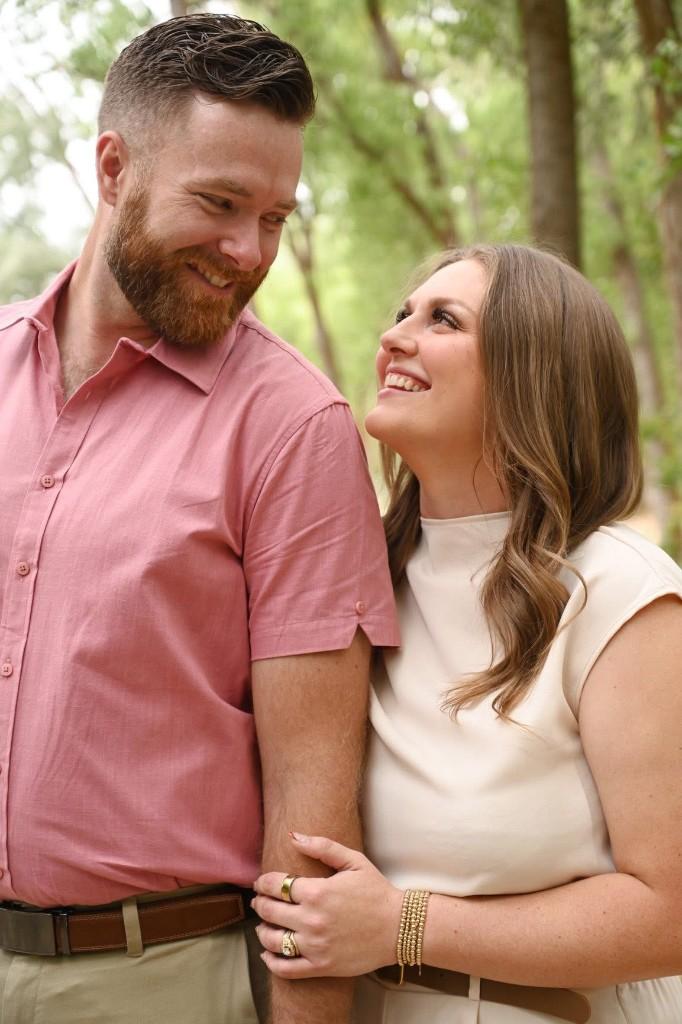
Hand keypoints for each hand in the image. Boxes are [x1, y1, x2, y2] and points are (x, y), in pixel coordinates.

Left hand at [252, 832, 402, 977]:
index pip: (276, 885)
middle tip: (259, 901)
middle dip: (260, 904)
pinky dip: (271, 962)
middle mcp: (312, 920)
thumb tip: (293, 836)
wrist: (399, 928)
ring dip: (262, 931)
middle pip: (270, 911)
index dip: (263, 883)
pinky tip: (268, 953)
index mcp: (317, 892)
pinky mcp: (321, 967)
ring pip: (273, 940)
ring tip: (262, 926)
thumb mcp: (353, 861)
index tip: (261, 882)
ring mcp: (315, 946)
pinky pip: (286, 969)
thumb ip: (322, 846)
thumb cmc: (377, 891)